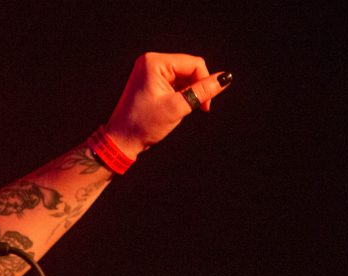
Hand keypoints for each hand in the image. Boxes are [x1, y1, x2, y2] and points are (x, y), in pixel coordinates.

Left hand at [105, 52, 231, 157]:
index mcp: (155, 62)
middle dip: (196, 88)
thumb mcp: (178, 107)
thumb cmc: (143, 124)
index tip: (205, 106)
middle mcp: (151, 62)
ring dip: (188, 92)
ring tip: (180, 110)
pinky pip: (174, 82)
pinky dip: (180, 94)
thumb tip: (226, 78)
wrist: (121, 141)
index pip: (194, 64)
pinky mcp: (150, 81)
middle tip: (196, 108)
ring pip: (184, 76)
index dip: (205, 82)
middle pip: (189, 69)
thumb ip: (203, 91)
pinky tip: (175, 107)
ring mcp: (149, 71)